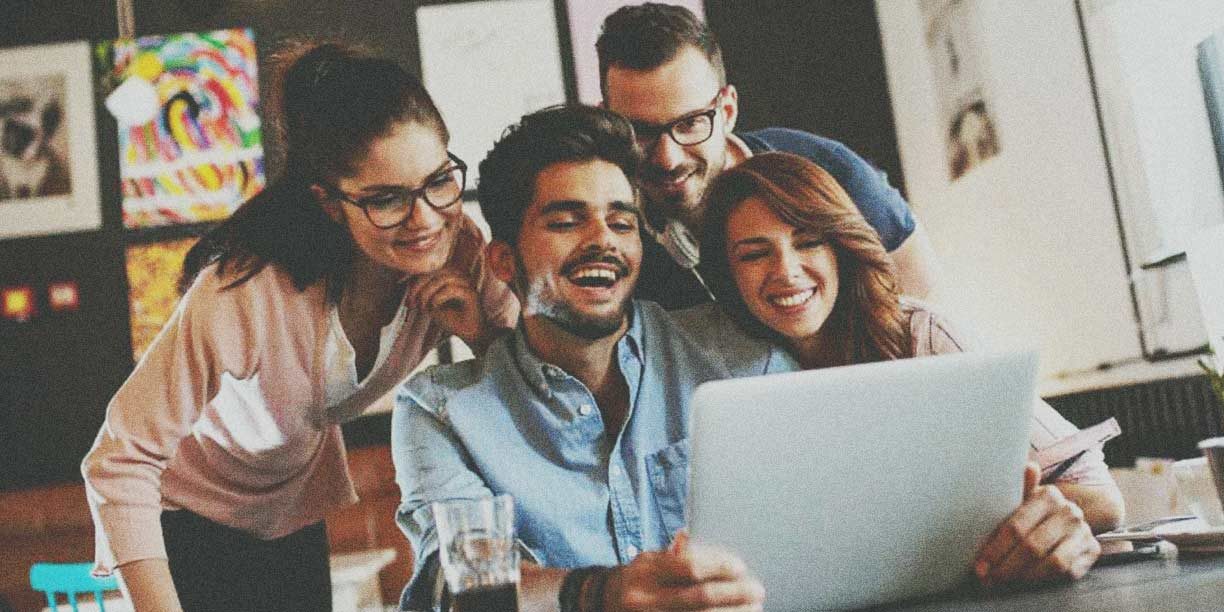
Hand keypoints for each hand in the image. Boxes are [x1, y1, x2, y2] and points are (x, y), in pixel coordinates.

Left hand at [406, 266, 488, 347]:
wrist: (470, 334)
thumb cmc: (452, 319)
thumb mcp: (431, 304)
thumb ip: (422, 293)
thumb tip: (408, 284)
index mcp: (450, 275)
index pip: (428, 272)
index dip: (414, 285)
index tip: (408, 303)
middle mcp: (459, 275)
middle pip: (433, 273)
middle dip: (418, 289)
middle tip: (412, 305)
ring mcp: (467, 283)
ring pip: (441, 279)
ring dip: (427, 293)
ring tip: (424, 308)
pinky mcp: (471, 292)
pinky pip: (450, 289)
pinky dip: (438, 298)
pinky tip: (434, 308)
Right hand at [602, 532, 763, 610]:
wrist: (604, 603)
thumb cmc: (640, 579)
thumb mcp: (652, 560)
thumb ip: (681, 557)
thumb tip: (724, 560)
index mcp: (646, 573)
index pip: (689, 568)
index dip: (719, 567)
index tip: (741, 567)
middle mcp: (645, 600)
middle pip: (699, 599)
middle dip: (733, 595)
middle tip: (758, 590)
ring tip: (753, 609)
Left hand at [974, 462, 1100, 585]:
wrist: (1067, 520)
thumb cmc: (1033, 512)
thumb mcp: (1022, 500)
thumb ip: (1019, 488)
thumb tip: (1030, 467)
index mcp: (1049, 495)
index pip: (1016, 527)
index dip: (996, 549)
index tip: (980, 565)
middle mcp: (1070, 512)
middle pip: (1032, 546)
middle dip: (1006, 566)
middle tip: (988, 578)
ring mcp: (1083, 532)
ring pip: (1052, 562)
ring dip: (1024, 576)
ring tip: (1004, 582)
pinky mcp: (1092, 551)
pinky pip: (1067, 572)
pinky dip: (1043, 579)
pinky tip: (1025, 581)